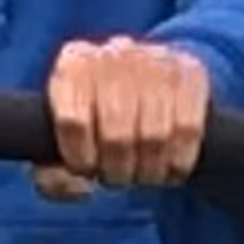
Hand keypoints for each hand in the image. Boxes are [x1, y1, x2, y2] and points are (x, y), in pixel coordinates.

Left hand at [38, 36, 211, 198]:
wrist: (151, 77)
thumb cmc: (100, 117)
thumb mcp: (67, 137)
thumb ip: (53, 174)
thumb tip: (78, 188)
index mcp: (74, 65)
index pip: (72, 122)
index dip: (81, 158)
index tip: (88, 170)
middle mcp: (114, 55)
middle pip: (116, 134)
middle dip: (118, 170)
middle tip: (119, 178)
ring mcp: (155, 61)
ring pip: (153, 135)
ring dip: (149, 171)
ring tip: (144, 176)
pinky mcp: (191, 73)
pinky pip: (187, 130)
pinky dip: (178, 161)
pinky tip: (170, 169)